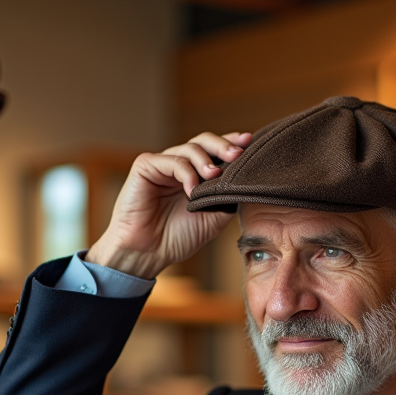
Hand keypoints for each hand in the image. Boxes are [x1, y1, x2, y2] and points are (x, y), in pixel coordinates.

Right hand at [84, 131, 252, 278]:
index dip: (231, 144)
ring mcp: (162, 164)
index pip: (215, 152)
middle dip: (223, 144)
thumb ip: (228, 197)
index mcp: (195, 174)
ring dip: (206, 160)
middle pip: (204, 141)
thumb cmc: (177, 237)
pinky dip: (186, 173)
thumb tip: (248, 180)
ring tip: (215, 176)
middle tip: (237, 154)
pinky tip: (192, 191)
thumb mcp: (213, 217)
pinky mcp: (146, 166)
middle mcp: (179, 165)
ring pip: (190, 148)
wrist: (149, 253)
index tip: (249, 142)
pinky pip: (171, 160)